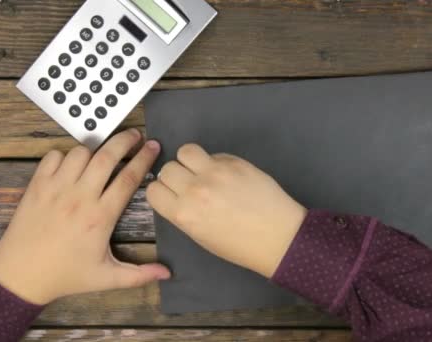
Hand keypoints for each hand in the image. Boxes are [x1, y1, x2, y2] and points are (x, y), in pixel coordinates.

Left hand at [0, 129, 169, 304]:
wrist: (20, 276)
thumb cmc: (66, 276)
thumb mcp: (106, 278)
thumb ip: (139, 275)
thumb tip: (167, 274)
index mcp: (100, 216)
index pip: (129, 178)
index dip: (144, 159)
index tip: (153, 147)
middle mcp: (80, 197)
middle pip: (107, 156)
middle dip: (125, 140)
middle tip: (135, 135)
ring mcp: (56, 188)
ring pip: (80, 152)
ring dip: (94, 150)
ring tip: (101, 156)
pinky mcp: (37, 186)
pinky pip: (54, 156)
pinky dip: (65, 155)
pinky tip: (71, 166)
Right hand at [147, 144, 306, 277]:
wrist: (278, 237)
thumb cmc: (239, 245)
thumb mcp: (200, 236)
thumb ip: (184, 212)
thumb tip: (176, 192)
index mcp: (183, 214)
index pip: (153, 190)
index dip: (162, 191)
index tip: (172, 193)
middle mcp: (195, 190)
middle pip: (167, 168)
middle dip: (176, 176)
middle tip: (191, 184)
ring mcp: (215, 173)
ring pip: (186, 151)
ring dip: (191, 161)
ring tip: (204, 172)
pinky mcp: (235, 162)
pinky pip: (213, 154)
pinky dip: (215, 162)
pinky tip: (228, 176)